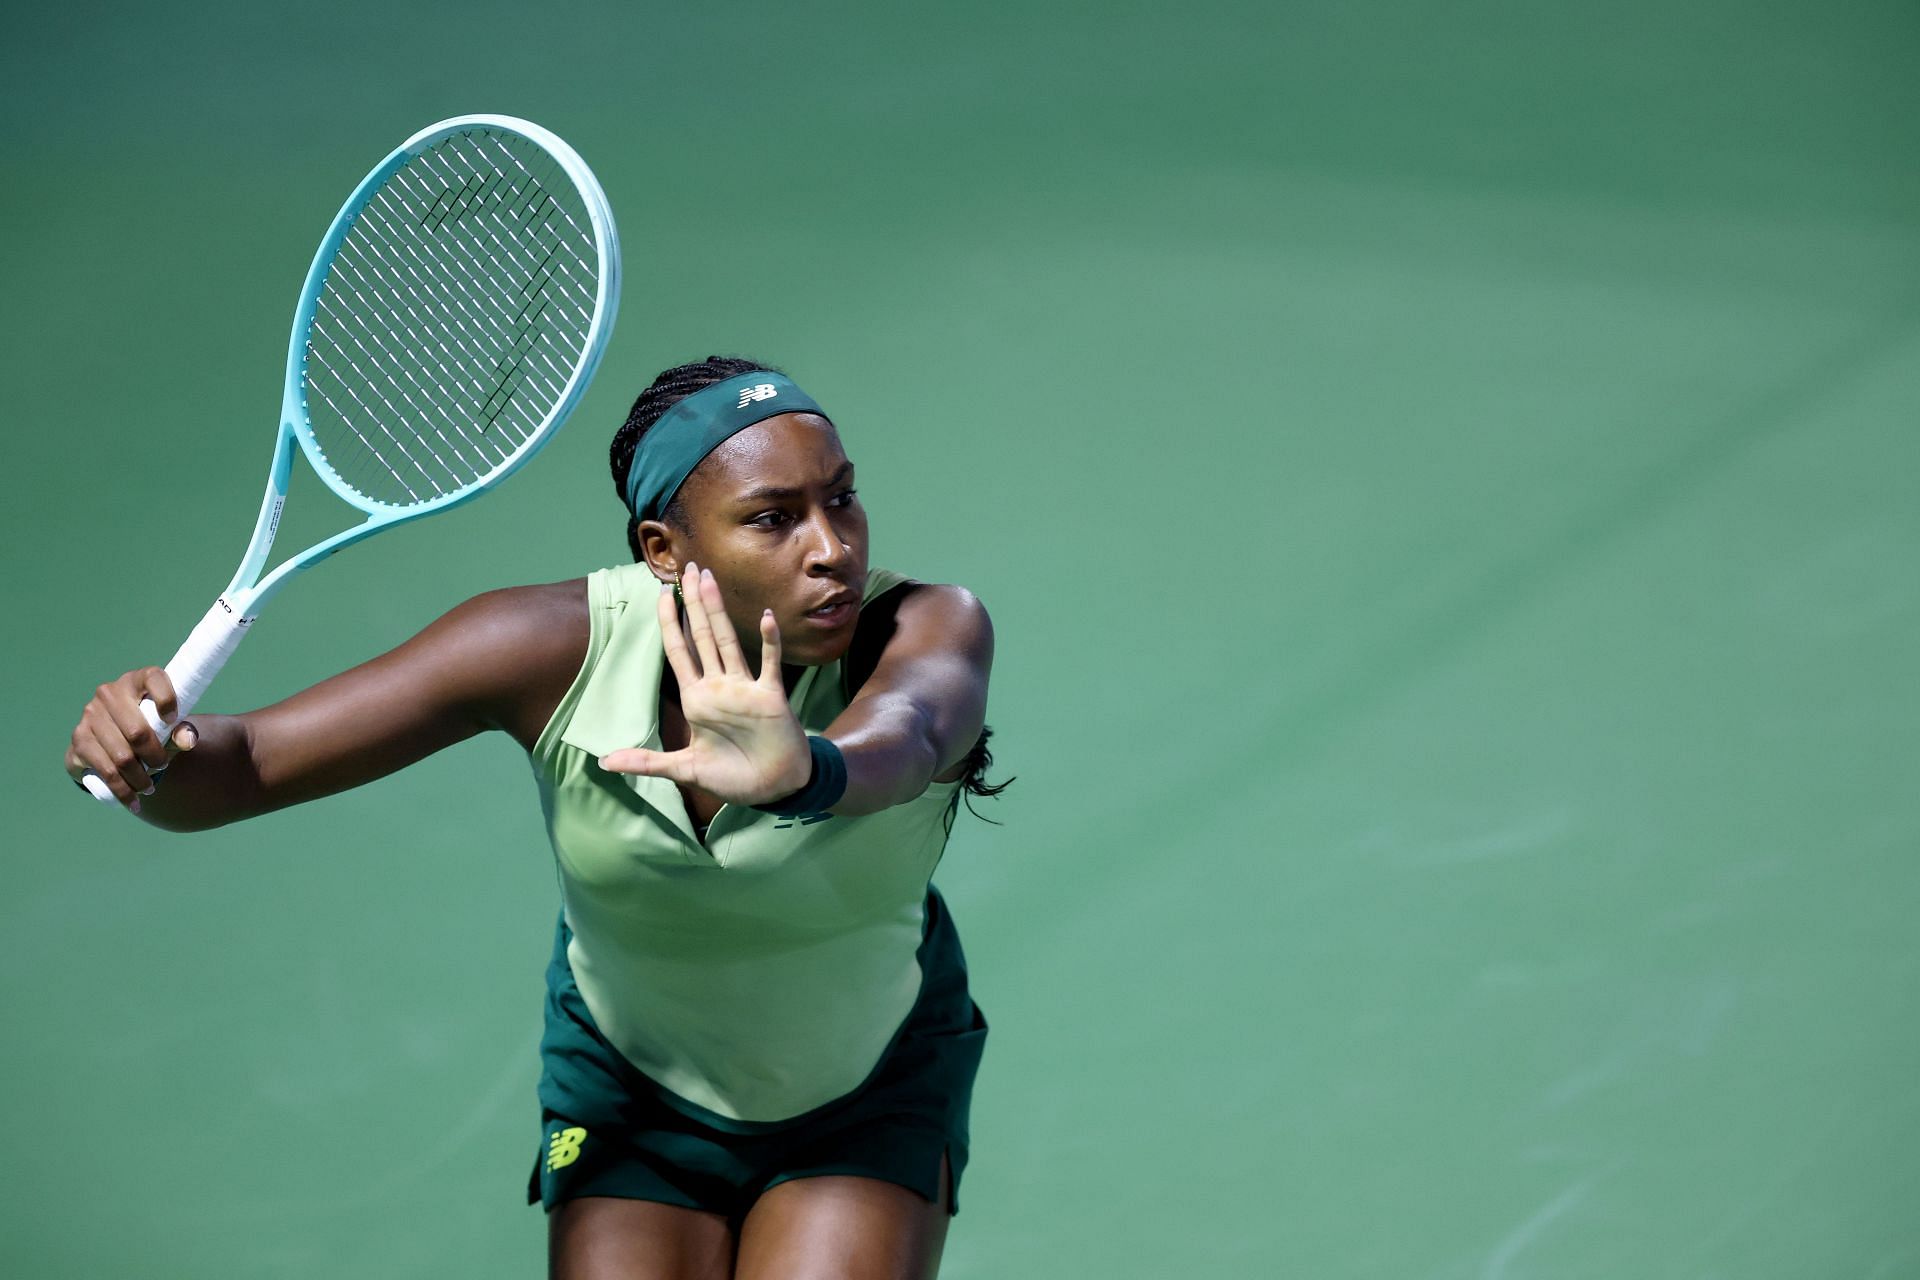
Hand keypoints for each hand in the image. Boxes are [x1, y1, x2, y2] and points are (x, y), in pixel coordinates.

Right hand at [66, 666, 198, 811]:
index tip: (173, 720)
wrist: (111, 740)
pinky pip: (105, 771)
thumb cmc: (150, 728)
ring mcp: (90, 716)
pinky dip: (122, 791)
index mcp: (137, 680)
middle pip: (137, 731)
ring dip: (140, 778)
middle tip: (163, 766)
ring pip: (121, 756)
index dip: (167, 699)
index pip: (154, 678)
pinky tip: (134, 801)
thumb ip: (182, 731)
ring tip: (149, 788)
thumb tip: (187, 741)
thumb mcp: (169, 726)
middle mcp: (109, 693)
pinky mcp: (79, 740)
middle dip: (155, 756)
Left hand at [598, 563, 810, 805]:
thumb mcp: (684, 769)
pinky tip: (765, 617)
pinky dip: (768, 641)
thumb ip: (647, 762)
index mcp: (697, 699)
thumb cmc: (733, 777)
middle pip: (702, 635)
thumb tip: (604, 762)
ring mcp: (745, 688)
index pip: (678, 651)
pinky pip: (768, 663)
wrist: (774, 787)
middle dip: (693, 602)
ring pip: (728, 641)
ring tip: (708, 578)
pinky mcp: (770, 696)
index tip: (662, 593)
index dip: (669, 622)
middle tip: (686, 568)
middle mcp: (720, 686)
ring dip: (718, 610)